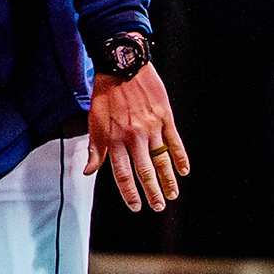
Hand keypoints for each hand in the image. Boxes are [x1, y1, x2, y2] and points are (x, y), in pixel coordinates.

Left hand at [85, 63, 188, 211]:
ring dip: (168, 179)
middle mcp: (133, 136)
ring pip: (162, 160)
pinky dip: (180, 157)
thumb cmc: (104, 96)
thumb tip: (88, 171)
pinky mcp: (165, 117)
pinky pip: (175, 142)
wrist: (122, 67)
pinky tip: (184, 171)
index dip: (130, 193)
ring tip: (172, 195)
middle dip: (152, 192)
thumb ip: (94, 149)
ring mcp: (151, 127)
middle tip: (158, 206)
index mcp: (113, 139)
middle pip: (144, 171)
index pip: (122, 174)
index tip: (136, 206)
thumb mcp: (93, 122)